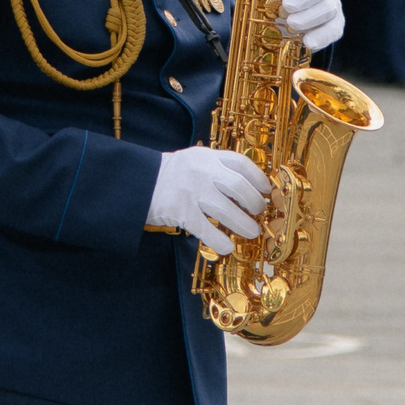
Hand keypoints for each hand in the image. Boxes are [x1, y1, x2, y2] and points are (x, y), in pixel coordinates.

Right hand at [148, 146, 271, 255]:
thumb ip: (217, 167)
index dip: (258, 178)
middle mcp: (202, 172)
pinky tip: (227, 246)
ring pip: (228, 210)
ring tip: (251, 232)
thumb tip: (247, 188)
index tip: (266, 190)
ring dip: (244, 224)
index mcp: (207, 157)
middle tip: (258, 213)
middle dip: (255, 203)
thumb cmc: (171, 174)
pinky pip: (208, 230)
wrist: (138, 183)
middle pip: (239, 187)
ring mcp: (192, 192)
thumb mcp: (194, 160)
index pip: (241, 163)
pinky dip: (221, 241)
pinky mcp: (182, 212)